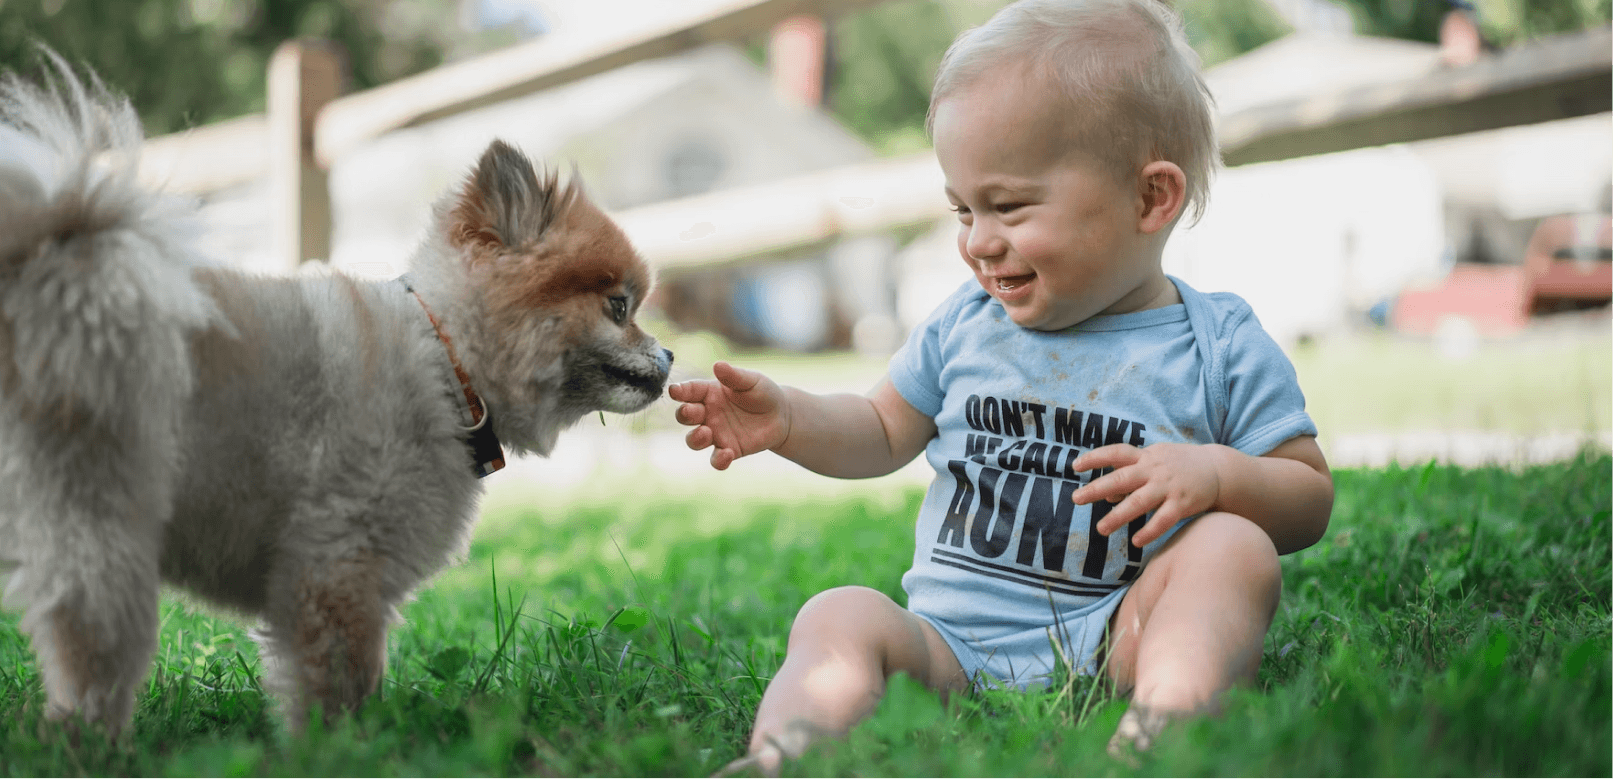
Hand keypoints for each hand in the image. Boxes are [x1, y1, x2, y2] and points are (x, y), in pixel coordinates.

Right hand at [668, 361, 790, 469]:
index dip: (680, 391)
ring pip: (694, 440)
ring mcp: (716, 433)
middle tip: (690, 412)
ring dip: (695, 438)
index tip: (674, 391)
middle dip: (684, 414)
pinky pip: (716, 459)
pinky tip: (727, 454)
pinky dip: (718, 460)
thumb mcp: (751, 380)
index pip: (689, 391)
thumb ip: (734, 376)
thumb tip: (718, 365)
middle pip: (685, 416)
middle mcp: (707, 413)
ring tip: (706, 433)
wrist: (781, 415)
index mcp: (708, 393)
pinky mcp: (729, 450)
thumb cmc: (762, 392)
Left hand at [1069, 443, 1224, 547]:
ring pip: (1139, 502)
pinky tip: (1136, 541)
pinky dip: (1149, 531)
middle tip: (1076, 498)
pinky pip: (1163, 520)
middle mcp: (1154, 470)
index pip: (1116, 453)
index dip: (1096, 458)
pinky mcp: (1183, 504)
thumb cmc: (1178, 466)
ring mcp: (1168, 487)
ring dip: (1118, 516)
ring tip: (1101, 528)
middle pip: (1122, 479)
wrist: (1218, 469)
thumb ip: (1131, 475)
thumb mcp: (1154, 461)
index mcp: (1146, 457)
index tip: (1075, 466)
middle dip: (1097, 488)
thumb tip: (1106, 494)